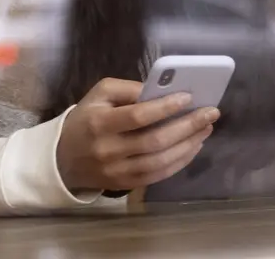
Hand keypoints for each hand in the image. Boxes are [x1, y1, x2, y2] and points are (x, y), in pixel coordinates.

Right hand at [56, 78, 218, 193]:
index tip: (189, 97)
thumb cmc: (87, 119)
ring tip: (206, 128)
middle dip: (187, 126)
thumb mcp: (99, 94)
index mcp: (100, 123)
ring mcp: (117, 171)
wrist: (63, 159)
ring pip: (160, 161)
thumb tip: (162, 91)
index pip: (138, 116)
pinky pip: (158, 175)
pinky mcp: (125, 184)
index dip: (165, 107)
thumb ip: (128, 88)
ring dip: (188, 145)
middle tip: (211, 113)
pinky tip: (193, 147)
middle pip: (155, 140)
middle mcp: (109, 150)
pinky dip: (179, 162)